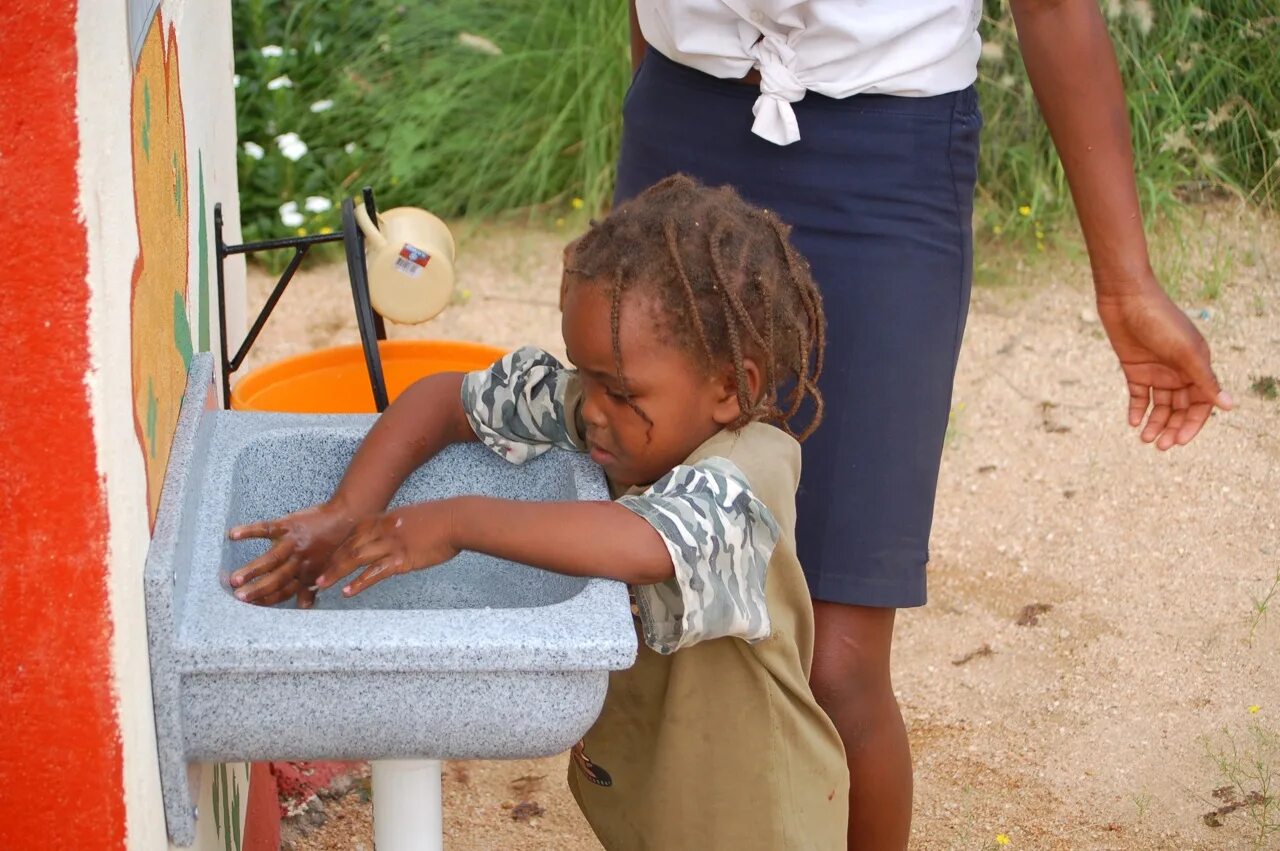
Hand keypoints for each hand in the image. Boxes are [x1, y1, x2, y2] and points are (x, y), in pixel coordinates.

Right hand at [228, 499, 361, 607]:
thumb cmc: (336, 545)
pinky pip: (266, 528)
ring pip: (271, 560)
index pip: (283, 592)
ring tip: (234, 578)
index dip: (266, 599)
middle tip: (238, 597)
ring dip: (253, 569)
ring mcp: (293, 543)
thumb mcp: (327, 570)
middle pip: (276, 579)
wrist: (348, 517)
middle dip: (257, 589)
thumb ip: (311, 588)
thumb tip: (304, 607)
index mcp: (306, 575)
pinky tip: (232, 535)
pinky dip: (249, 531)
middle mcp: (299, 562)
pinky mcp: (289, 525)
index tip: (247, 605)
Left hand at [314, 502, 460, 597]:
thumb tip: (392, 535)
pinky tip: (348, 592)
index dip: (337, 548)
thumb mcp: (412, 516)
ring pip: (355, 558)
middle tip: (315, 575)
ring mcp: (391, 545)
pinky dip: (359, 583)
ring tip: (322, 584)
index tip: (327, 559)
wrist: (456, 520)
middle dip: (330, 561)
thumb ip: (397, 526)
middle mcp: (382, 530)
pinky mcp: (402, 559)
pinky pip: (375, 573)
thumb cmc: (441, 518)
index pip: (352, 534)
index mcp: (384, 519)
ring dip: (336, 572)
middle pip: (348, 546)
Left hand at [1095, 282, 1232, 449]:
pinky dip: (1137, 410)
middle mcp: (1179, 371)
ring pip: (1159, 405)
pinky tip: (1133, 422)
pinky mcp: (1135, 369)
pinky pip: (1139, 396)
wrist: (1127, 299)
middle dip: (1171, 427)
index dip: (1192, 424)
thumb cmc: (1161, 321)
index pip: (1201, 403)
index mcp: (1197, 366)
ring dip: (1154, 423)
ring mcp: (1157, 371)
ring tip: (1145, 439)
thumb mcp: (1185, 353)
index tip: (1179, 441)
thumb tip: (1230, 406)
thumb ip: (1205, 380)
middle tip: (1160, 446)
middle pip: (1179, 408)